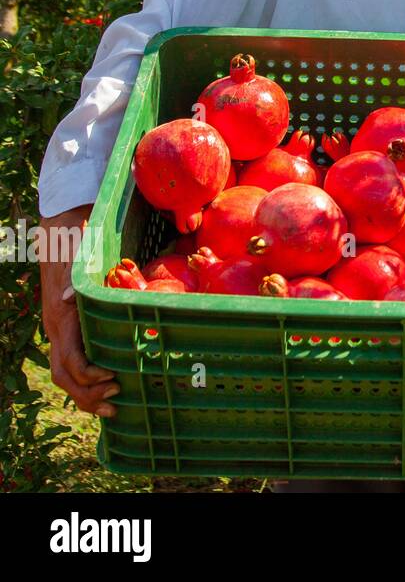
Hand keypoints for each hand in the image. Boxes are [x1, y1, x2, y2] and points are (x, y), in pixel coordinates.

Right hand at [40, 205, 118, 416]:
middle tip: (118, 406)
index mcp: (62, 315)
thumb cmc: (78, 239)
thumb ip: (78, 276)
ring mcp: (60, 328)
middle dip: (88, 396)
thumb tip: (69, 298)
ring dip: (87, 394)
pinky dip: (85, 380)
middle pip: (64, 376)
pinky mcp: (67, 326)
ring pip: (64, 373)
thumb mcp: (80, 254)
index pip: (68, 359)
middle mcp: (57, 326)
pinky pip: (70, 361)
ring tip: (114, 407)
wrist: (63, 225)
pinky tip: (105, 387)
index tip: (113, 379)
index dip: (88, 376)